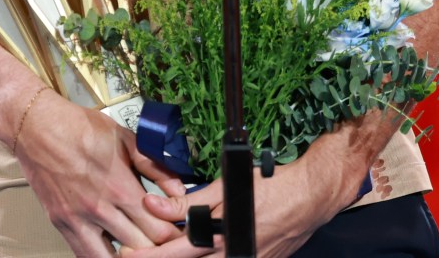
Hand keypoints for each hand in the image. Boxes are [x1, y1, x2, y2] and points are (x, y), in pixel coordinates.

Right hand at [12, 91, 187, 255]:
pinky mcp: (61, 224)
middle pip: (139, 248)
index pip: (158, 229)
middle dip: (156, 246)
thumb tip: (179, 189)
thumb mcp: (125, 138)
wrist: (36, 126)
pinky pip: (83, 255)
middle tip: (162, 239)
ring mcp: (77, 220)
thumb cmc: (79, 127)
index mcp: (119, 186)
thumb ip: (155, 166)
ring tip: (137, 247)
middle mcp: (98, 208)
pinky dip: (101, 256)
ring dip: (129, 255)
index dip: (173, 233)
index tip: (178, 230)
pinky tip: (113, 250)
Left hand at [121, 149, 358, 257]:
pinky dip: (208, 257)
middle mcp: (231, 254)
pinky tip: (201, 250)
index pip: (175, 252)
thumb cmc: (271, 187)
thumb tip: (154, 205)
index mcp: (220, 237)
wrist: (309, 197)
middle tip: (135, 254)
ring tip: (167, 248)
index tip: (129, 252)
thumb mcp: (225, 187)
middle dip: (162, 256)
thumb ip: (188, 200)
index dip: (150, 253)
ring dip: (185, 256)